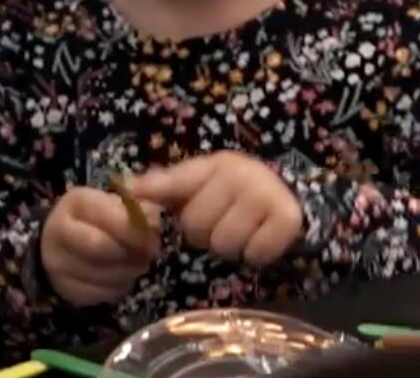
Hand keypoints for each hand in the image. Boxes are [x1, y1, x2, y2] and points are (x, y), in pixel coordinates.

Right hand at [39, 186, 164, 305]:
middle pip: (100, 247)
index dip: (136, 228)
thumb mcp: (116, 202)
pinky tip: (123, 276)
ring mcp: (57, 263)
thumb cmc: (99, 218)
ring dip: (130, 271)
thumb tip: (155, 218)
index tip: (155, 233)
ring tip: (138, 262)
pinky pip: (102, 294)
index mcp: (76, 202)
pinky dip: (120, 287)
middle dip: (131, 251)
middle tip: (150, 251)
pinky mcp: (65, 289)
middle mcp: (58, 230)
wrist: (64, 242)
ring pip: (104, 275)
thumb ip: (140, 203)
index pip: (109, 217)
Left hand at [132, 151, 302, 266]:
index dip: (153, 191)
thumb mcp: (205, 184)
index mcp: (214, 164)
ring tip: (240, 232)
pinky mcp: (287, 218)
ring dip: (230, 247)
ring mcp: (264, 193)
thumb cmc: (237, 194)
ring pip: (224, 243)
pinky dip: (255, 255)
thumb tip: (126, 188)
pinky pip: (254, 253)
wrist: (293, 198)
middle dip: (204, 233)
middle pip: (196, 224)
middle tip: (220, 223)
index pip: (175, 181)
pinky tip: (259, 240)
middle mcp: (239, 173)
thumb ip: (165, 187)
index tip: (130, 194)